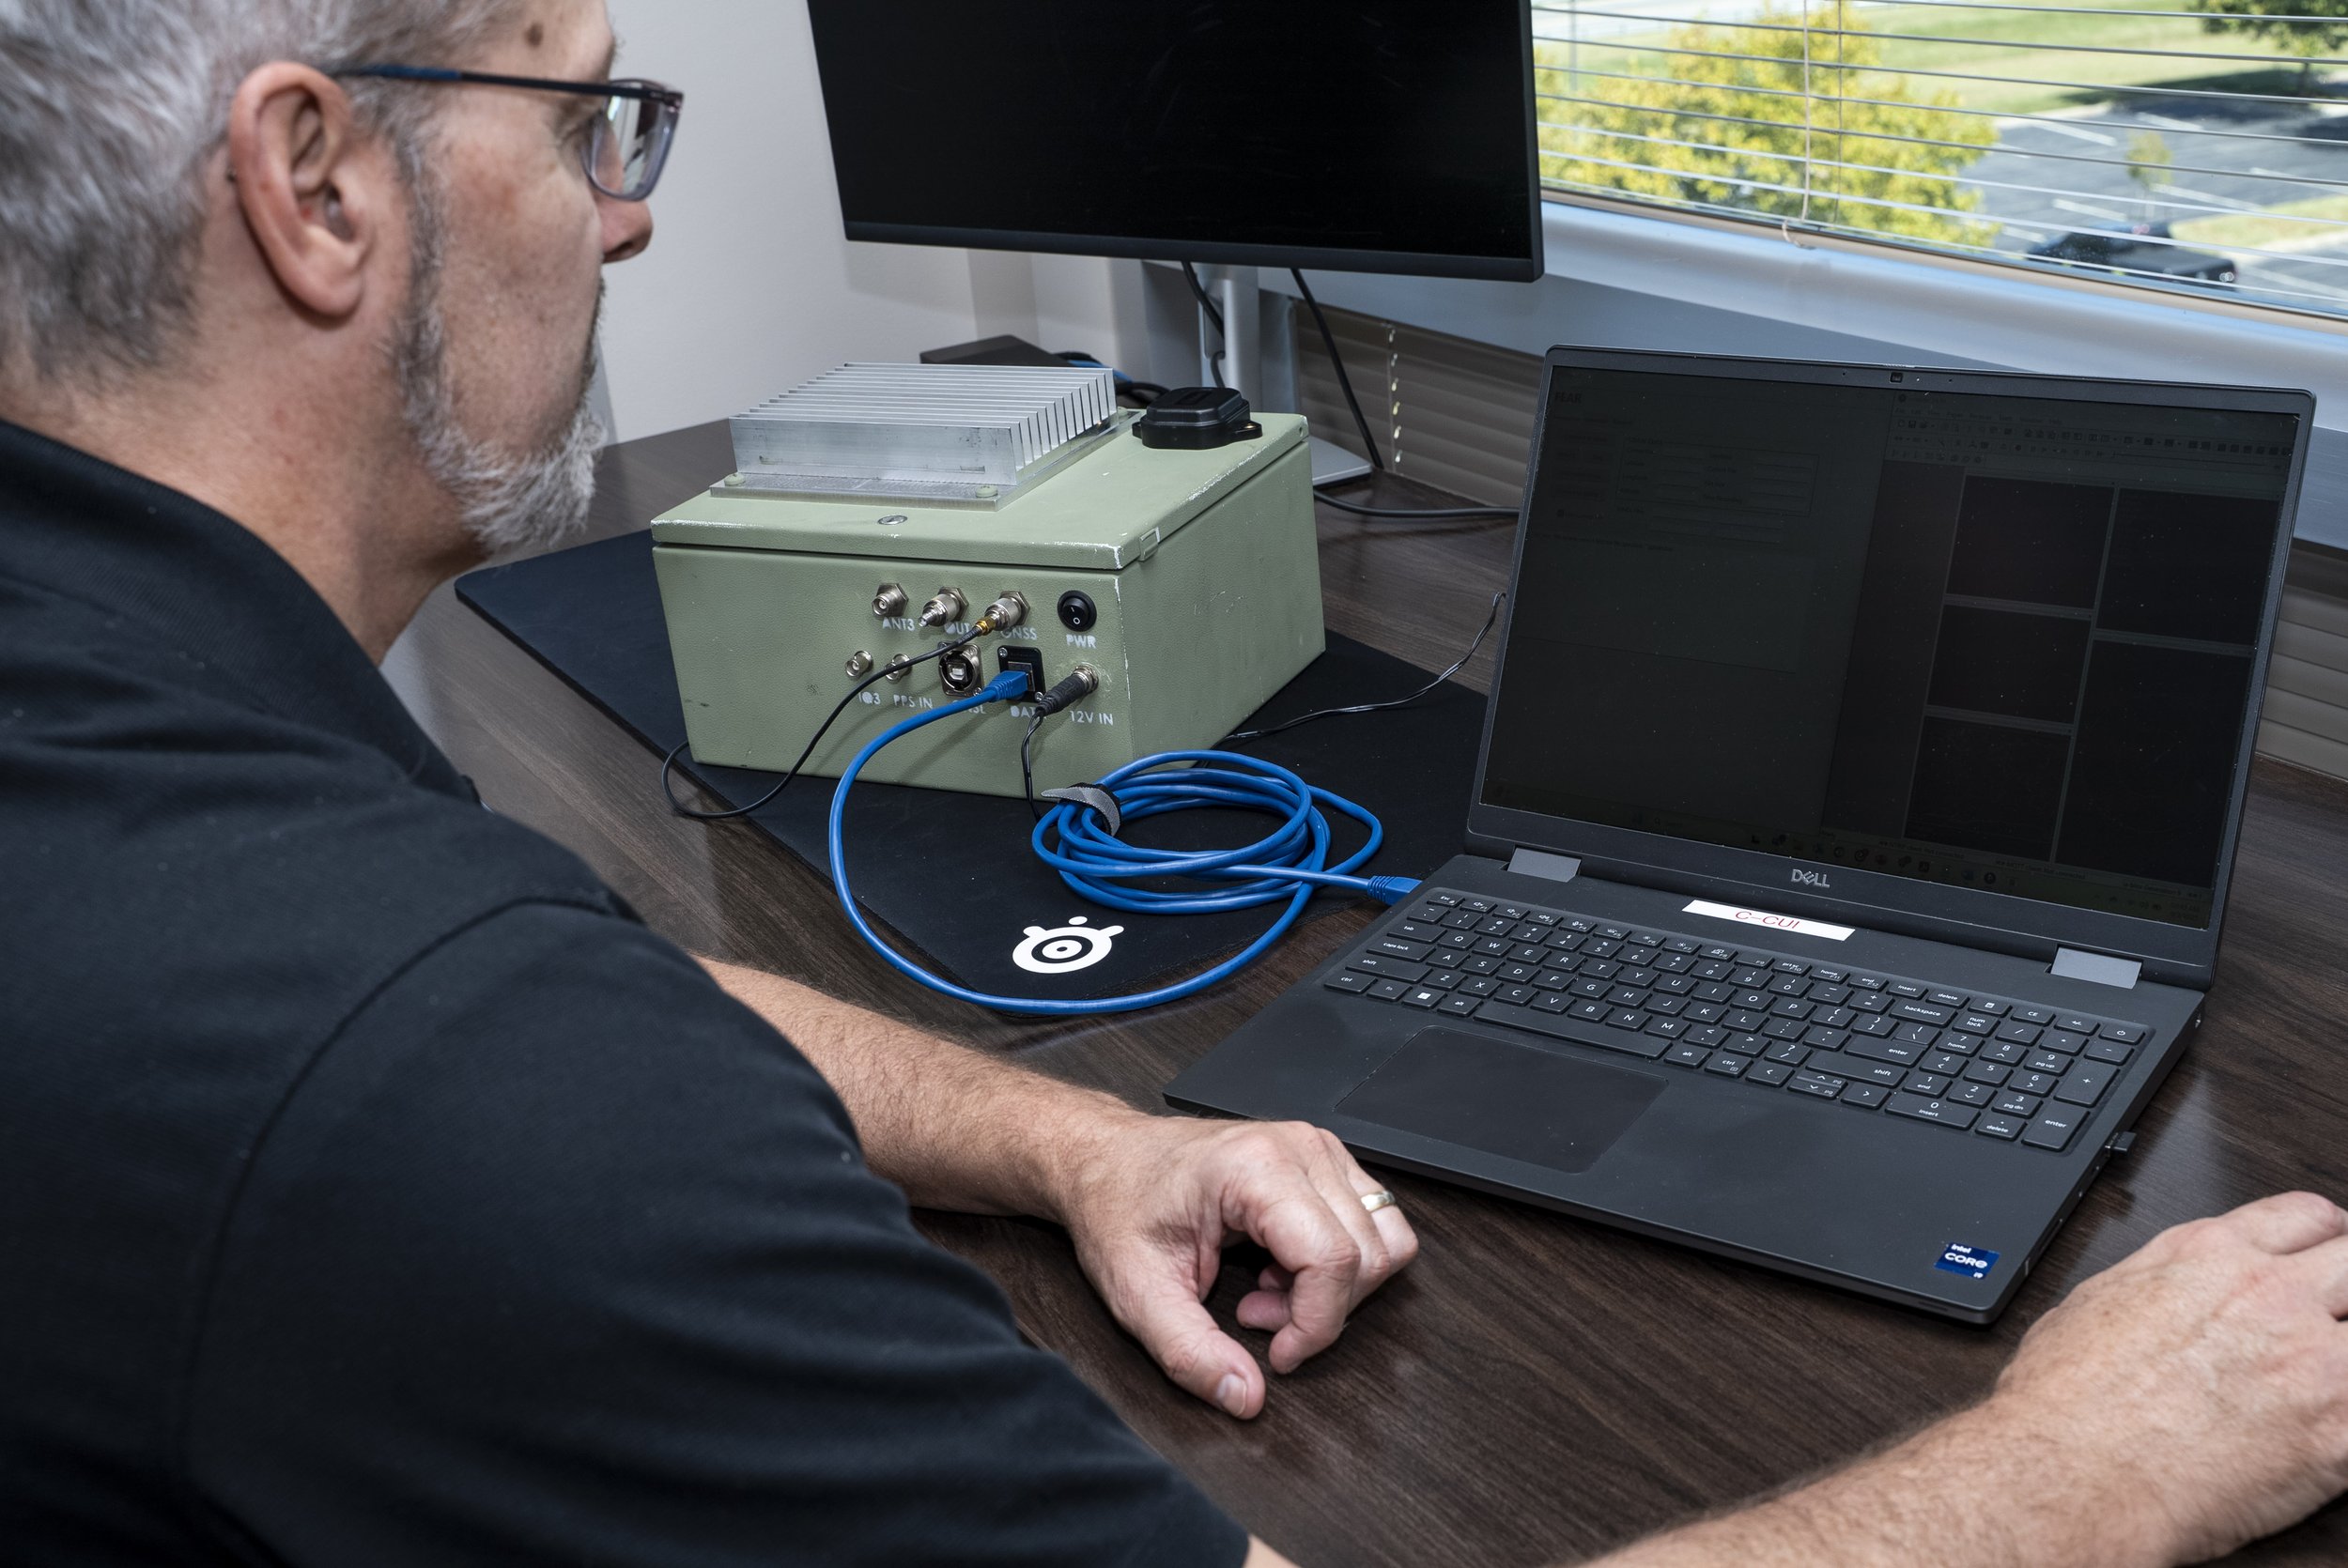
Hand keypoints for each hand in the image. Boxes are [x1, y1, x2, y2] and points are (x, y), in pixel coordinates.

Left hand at [1054, 1114, 1418, 1419]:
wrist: (1108, 1158)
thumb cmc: (1119, 1207)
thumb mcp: (1138, 1292)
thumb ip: (1189, 1352)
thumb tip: (1245, 1397)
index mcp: (1255, 1169)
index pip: (1334, 1259)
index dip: (1315, 1325)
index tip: (1276, 1353)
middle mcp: (1299, 1149)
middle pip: (1368, 1254)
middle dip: (1320, 1310)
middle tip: (1255, 1318)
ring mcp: (1319, 1150)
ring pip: (1385, 1240)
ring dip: (1336, 1288)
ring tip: (1269, 1293)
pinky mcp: (1325, 1161)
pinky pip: (1374, 1224)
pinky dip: (1339, 1264)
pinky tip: (1282, 1269)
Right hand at [1985, 1191, 2347, 1565]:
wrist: (2070, 1472)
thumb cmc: (2063, 1400)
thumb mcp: (2094, 1301)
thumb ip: (2152, 1283)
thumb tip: (2158, 1294)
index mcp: (2207, 1257)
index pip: (2306, 1216)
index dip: (2326, 1236)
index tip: (2327, 1255)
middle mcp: (2268, 1296)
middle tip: (2339, 1314)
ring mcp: (2313, 1362)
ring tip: (2327, 1378)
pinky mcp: (2338, 1434)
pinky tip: (2325, 1433)